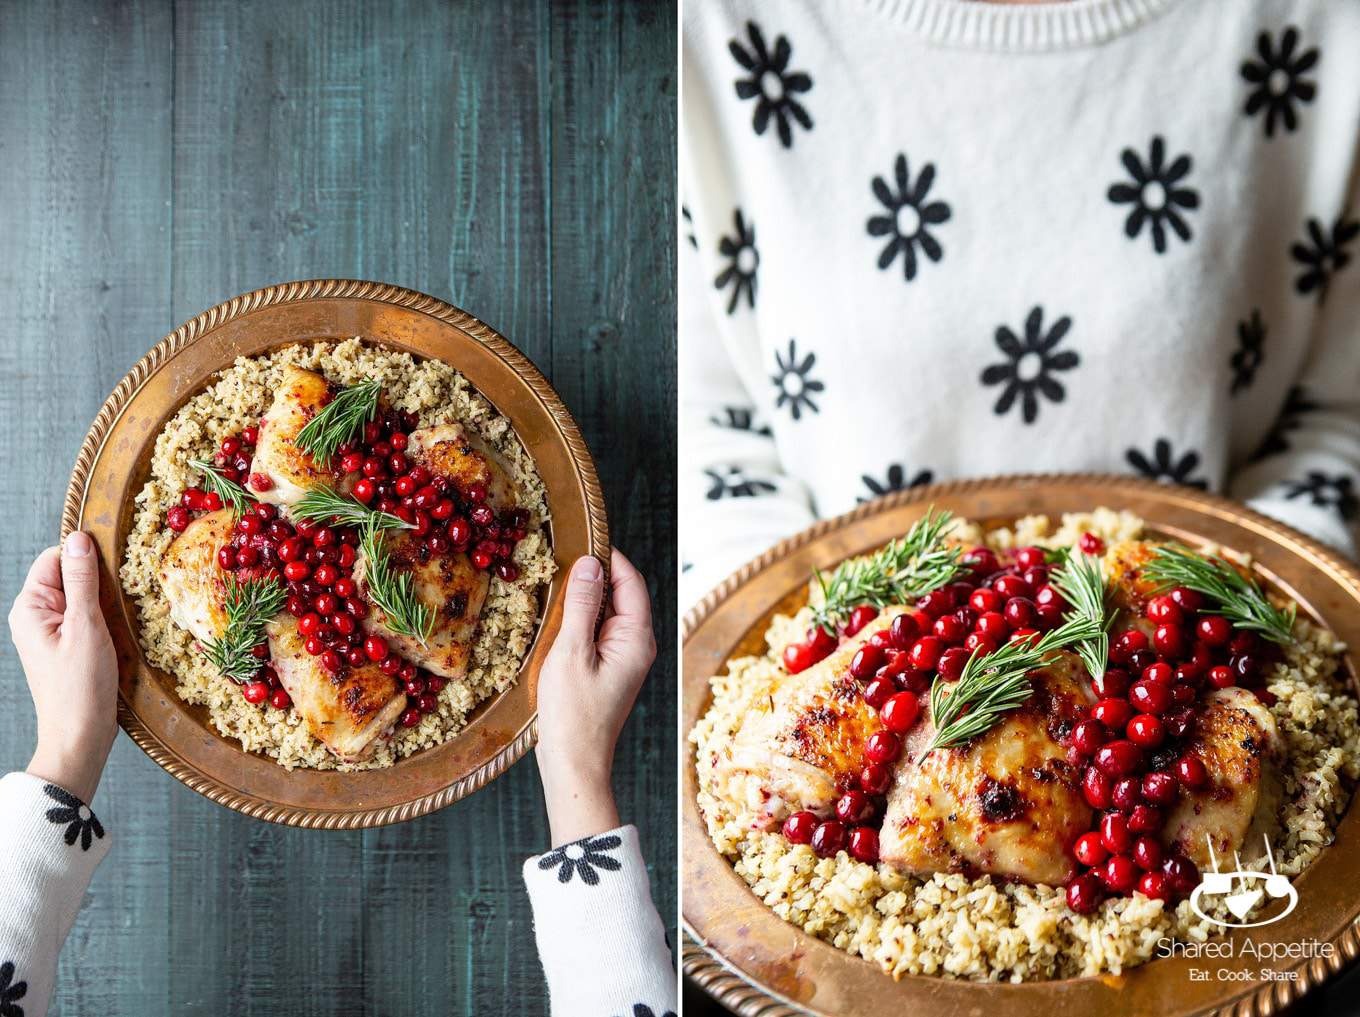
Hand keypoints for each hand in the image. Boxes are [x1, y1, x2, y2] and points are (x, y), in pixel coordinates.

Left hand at [9, 532, 118, 801]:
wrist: (80, 737)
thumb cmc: (80, 687)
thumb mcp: (86, 627)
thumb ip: (82, 581)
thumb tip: (80, 538)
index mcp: (30, 607)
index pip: (56, 558)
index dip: (86, 557)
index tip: (118, 565)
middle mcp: (36, 616)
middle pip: (70, 575)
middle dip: (100, 580)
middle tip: (125, 595)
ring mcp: (52, 632)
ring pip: (83, 596)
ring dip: (107, 601)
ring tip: (123, 617)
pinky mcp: (68, 646)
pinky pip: (88, 617)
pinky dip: (107, 619)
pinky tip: (121, 632)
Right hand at [535, 548, 655, 845]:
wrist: (574, 765)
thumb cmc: (573, 714)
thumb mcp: (571, 653)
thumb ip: (582, 606)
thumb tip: (590, 564)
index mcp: (637, 638)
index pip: (631, 581)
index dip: (609, 556)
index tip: (583, 536)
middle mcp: (637, 645)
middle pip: (620, 594)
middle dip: (594, 574)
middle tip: (561, 557)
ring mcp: (623, 658)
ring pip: (606, 613)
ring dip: (584, 598)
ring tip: (553, 583)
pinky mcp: (607, 670)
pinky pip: (597, 633)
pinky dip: (579, 620)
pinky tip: (555, 619)